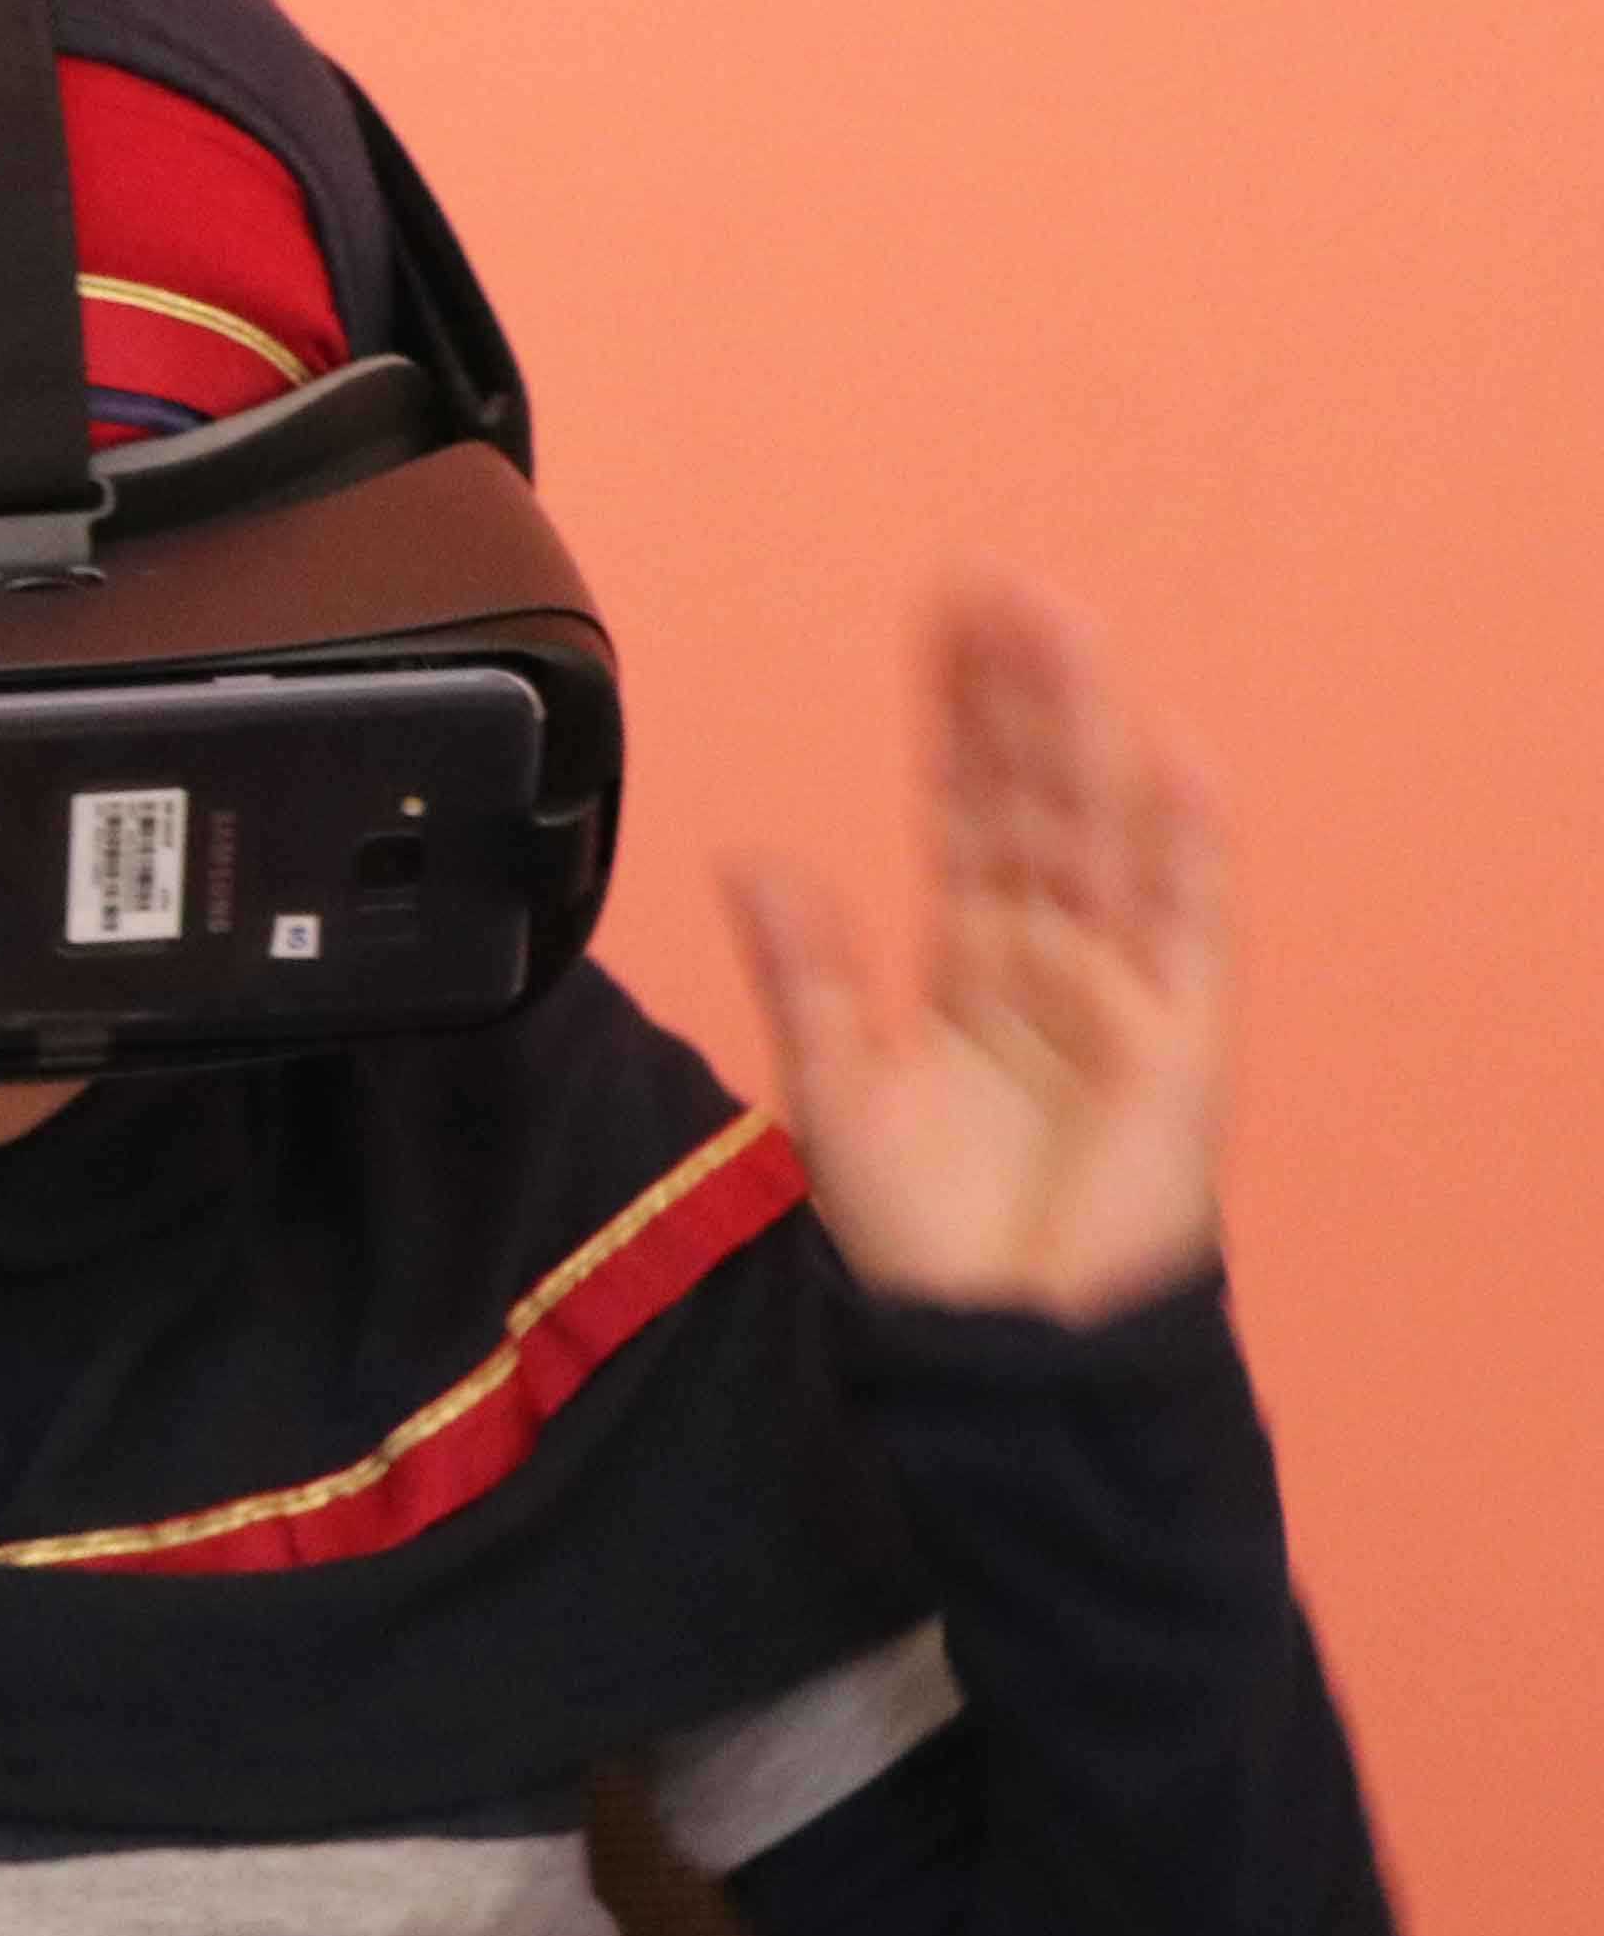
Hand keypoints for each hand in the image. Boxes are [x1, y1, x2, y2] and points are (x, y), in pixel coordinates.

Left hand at [722, 583, 1229, 1321]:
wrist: (999, 1345)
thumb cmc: (925, 1237)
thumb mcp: (835, 1091)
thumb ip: (804, 972)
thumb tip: (748, 857)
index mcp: (968, 963)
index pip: (964, 812)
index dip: (956, 721)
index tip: (943, 624)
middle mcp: (1050, 960)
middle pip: (1036, 803)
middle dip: (1019, 700)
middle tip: (999, 589)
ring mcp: (1122, 993)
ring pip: (1103, 838)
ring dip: (1088, 738)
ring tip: (1066, 636)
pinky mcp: (1179, 1045)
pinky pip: (1186, 934)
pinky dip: (1186, 852)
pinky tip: (1174, 763)